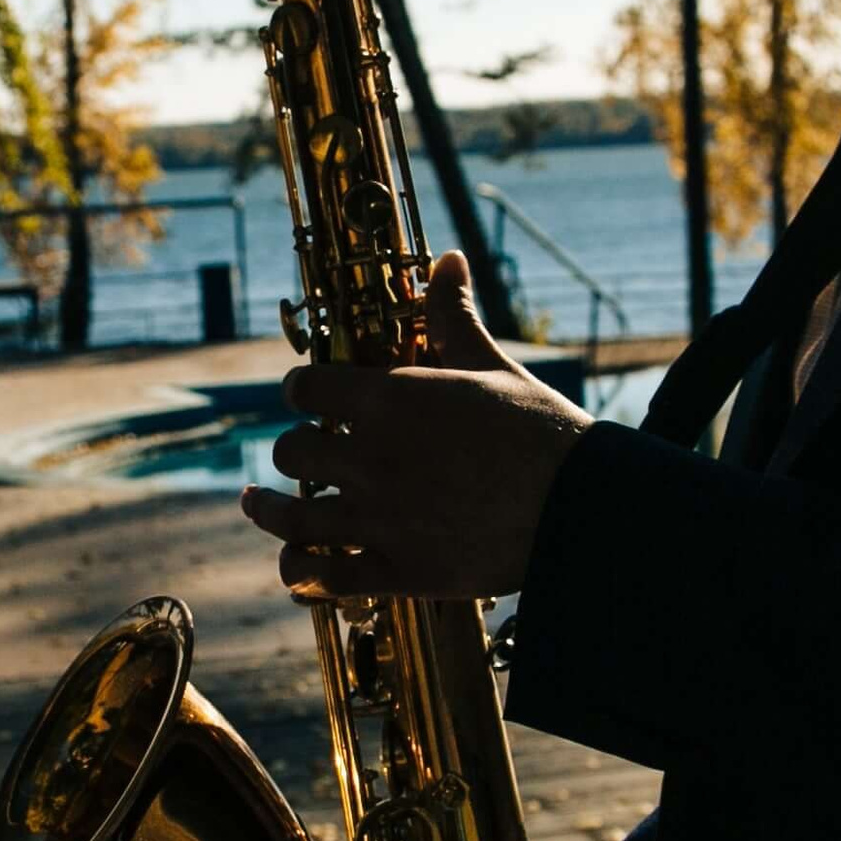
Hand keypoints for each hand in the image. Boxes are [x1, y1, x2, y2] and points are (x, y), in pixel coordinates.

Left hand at [240, 250, 594, 599]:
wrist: (583, 507)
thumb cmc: (541, 431)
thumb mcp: (493, 366)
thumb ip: (452, 318)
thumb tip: (446, 261)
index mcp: (388, 400)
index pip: (305, 388)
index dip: (300, 391)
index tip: (305, 397)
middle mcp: (371, 458)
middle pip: (291, 451)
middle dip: (293, 450)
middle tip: (302, 454)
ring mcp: (378, 520)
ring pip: (291, 518)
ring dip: (269, 512)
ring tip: (258, 504)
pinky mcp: (396, 572)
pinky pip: (323, 579)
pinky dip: (301, 574)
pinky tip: (297, 570)